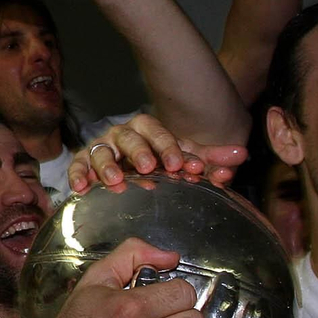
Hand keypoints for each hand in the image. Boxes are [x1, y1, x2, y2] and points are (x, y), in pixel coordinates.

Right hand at [69, 113, 246, 191]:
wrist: (128, 171)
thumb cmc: (157, 164)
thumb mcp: (184, 161)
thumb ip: (210, 159)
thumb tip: (240, 156)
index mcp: (147, 130)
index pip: (156, 131)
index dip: (167, 147)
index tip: (180, 165)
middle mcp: (122, 135)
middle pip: (128, 137)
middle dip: (139, 152)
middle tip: (149, 168)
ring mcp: (101, 148)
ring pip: (100, 150)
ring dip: (106, 165)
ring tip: (114, 182)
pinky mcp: (83, 163)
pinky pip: (77, 165)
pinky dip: (78, 174)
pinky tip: (82, 187)